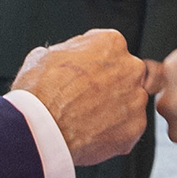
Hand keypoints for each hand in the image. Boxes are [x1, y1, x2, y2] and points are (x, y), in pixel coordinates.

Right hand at [13, 29, 148, 165]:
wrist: (41, 128)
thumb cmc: (40, 92)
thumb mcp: (44, 56)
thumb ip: (67, 53)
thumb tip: (64, 58)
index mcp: (112, 43)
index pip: (109, 50)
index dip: (93, 65)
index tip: (83, 77)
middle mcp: (131, 67)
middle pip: (125, 75)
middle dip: (110, 86)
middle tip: (86, 100)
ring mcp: (136, 98)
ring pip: (129, 103)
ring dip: (114, 110)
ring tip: (86, 120)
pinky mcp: (136, 126)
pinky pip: (128, 128)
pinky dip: (114, 133)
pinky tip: (92, 134)